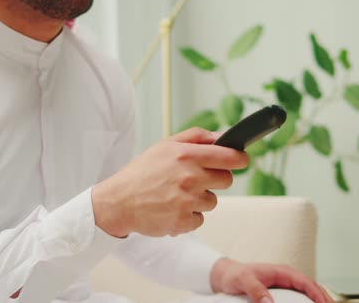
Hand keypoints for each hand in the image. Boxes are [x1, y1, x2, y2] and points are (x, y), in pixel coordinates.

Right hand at [92, 128, 247, 236]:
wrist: (118, 202)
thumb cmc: (142, 172)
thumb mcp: (164, 146)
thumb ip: (196, 137)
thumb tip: (222, 136)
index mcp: (186, 155)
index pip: (230, 157)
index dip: (239, 159)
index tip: (240, 160)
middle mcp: (189, 177)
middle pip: (227, 180)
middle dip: (216, 179)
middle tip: (196, 179)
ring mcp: (187, 201)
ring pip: (213, 201)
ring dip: (200, 199)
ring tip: (176, 195)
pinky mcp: (184, 221)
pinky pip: (200, 218)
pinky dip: (189, 216)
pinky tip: (172, 209)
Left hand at [210, 258, 333, 302]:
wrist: (226, 274)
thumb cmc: (235, 275)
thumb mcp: (244, 281)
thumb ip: (256, 290)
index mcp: (282, 271)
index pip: (306, 282)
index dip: (318, 294)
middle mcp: (286, 277)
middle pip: (312, 288)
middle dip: (325, 299)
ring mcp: (285, 284)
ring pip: (308, 293)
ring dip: (319, 301)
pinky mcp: (282, 292)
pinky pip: (300, 297)